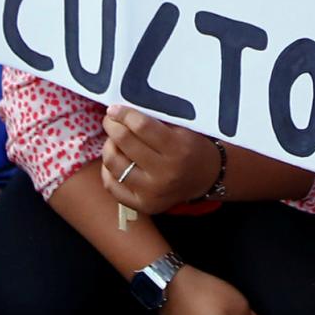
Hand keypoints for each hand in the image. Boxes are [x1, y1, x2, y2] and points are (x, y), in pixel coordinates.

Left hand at [101, 108, 222, 213]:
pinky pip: (111, 185)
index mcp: (177, 149)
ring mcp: (152, 192)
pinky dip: (108, 170)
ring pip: (113, 164)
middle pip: (124, 143)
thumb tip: (121, 111)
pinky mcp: (143, 205)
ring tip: (113, 141)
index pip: (141, 126)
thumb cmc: (192, 147)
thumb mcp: (182, 128)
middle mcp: (164, 173)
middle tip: (110, 121)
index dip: (123, 114)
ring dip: (109, 147)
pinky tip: (115, 160)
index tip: (114, 109)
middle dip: (112, 126)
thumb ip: (154, 120)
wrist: (206, 177)